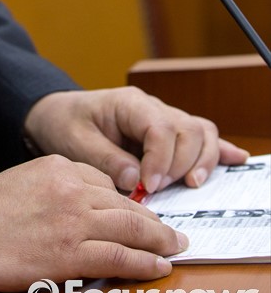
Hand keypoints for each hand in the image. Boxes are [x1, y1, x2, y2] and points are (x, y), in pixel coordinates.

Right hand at [0, 155, 185, 289]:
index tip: (144, 215)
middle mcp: (71, 188)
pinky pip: (119, 257)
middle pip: (126, 204)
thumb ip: (58, 185)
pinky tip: (158, 267)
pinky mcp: (69, 254)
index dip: (130, 203)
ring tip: (174, 249)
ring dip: (159, 242)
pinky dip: (144, 263)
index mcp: (59, 166)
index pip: (106, 182)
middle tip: (174, 234)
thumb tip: (91, 202)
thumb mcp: (25, 178)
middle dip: (155, 223)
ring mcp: (72, 221)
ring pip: (131, 229)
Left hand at [23, 87, 248, 193]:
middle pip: (186, 129)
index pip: (159, 126)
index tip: (147, 186)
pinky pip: (199, 135)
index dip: (160, 159)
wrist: (57, 115)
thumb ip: (104, 160)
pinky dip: (216, 149)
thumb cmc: (64, 124)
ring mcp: (162, 118)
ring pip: (199, 132)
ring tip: (190, 185)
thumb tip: (134, 180)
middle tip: (157, 189)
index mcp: (128, 103)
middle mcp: (150, 107)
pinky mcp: (166, 134)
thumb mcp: (74, 143)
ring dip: (200, 160)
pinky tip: (235, 159)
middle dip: (179, 163)